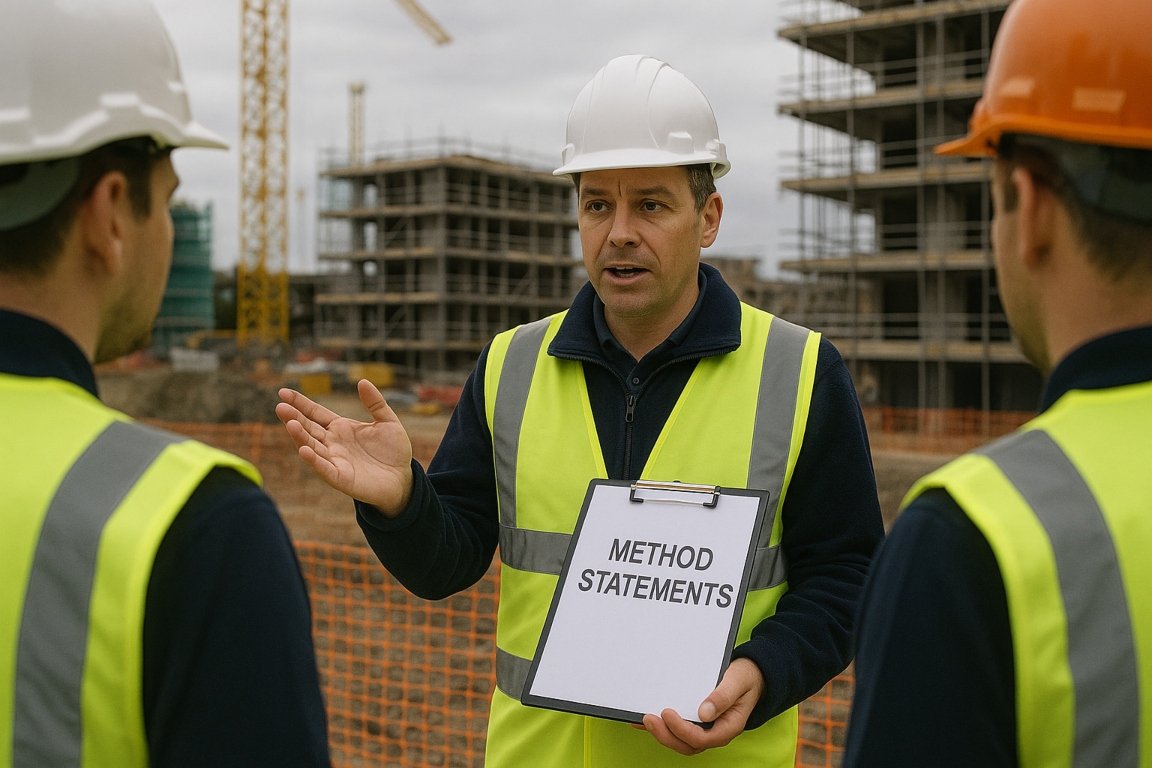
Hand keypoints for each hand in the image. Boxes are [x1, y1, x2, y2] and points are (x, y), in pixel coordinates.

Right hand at [276, 379, 413, 515]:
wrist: (402, 479)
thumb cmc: (393, 451)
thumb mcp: (387, 422)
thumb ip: (375, 403)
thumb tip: (363, 381)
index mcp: (340, 428)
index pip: (315, 413)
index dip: (300, 403)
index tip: (283, 392)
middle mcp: (332, 443)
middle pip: (309, 428)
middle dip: (294, 418)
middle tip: (280, 407)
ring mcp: (335, 460)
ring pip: (312, 447)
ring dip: (300, 437)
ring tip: (290, 424)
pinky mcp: (341, 478)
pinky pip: (324, 468)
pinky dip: (314, 460)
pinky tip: (304, 450)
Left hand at [637, 658, 764, 755]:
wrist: (751, 676)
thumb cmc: (745, 678)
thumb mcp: (737, 681)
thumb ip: (723, 697)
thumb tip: (704, 713)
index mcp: (728, 726)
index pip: (702, 738)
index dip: (682, 729)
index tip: (667, 713)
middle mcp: (714, 731)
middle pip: (688, 744)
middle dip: (666, 735)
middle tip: (648, 718)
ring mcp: (704, 728)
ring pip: (680, 740)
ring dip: (661, 733)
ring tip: (643, 719)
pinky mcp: (694, 721)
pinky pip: (675, 729)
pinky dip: (659, 726)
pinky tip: (642, 719)